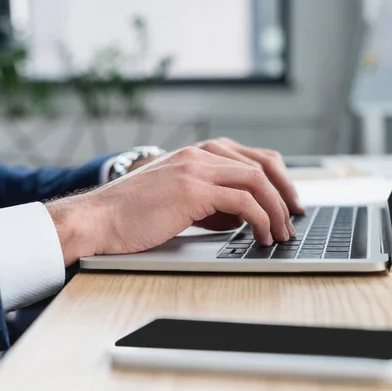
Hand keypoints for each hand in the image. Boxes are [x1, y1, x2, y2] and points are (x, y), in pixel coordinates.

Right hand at [47, 147, 295, 265]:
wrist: (97, 218)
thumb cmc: (134, 214)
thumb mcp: (180, 200)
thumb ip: (212, 202)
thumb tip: (242, 217)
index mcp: (198, 153)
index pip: (253, 157)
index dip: (278, 178)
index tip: (290, 202)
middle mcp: (200, 153)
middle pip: (262, 164)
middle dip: (285, 192)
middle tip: (295, 217)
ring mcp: (196, 168)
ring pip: (256, 181)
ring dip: (276, 210)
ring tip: (281, 233)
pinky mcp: (193, 189)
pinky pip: (243, 201)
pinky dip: (260, 219)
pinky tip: (262, 235)